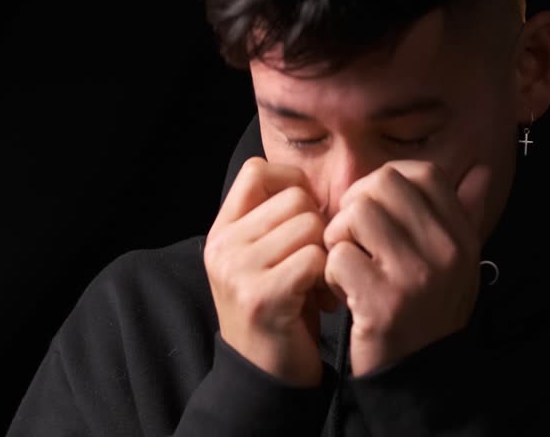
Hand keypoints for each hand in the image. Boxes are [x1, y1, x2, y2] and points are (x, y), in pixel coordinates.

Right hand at [203, 157, 340, 386]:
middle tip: (316, 264)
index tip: (307, 217)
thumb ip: (275, 221)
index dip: (292, 183)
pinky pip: (314, 258)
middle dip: (318, 226)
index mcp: (221, 232)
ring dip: (325, 253)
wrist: (266, 379)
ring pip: (309, 225)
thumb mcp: (264, 259)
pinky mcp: (262, 296)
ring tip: (318, 284)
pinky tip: (321, 301)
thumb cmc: (279, 312)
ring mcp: (238, 271)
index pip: (257, 170)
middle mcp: (223, 246)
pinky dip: (327, 278)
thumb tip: (311, 184)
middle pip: (294, 198)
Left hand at [322, 160, 489, 375]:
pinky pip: (338, 256)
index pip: (422, 173)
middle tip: (354, 239)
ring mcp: (415, 277)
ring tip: (349, 265)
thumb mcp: (457, 263)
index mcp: (462, 237)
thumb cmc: (428, 311)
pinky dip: (332, 273)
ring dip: (339, 238)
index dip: (388, 182)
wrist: (419, 377)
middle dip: (356, 206)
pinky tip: (345, 292)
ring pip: (355, 214)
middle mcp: (446, 252)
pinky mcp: (382, 303)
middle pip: (382, 184)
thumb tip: (480, 169)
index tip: (377, 212)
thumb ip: (464, 214)